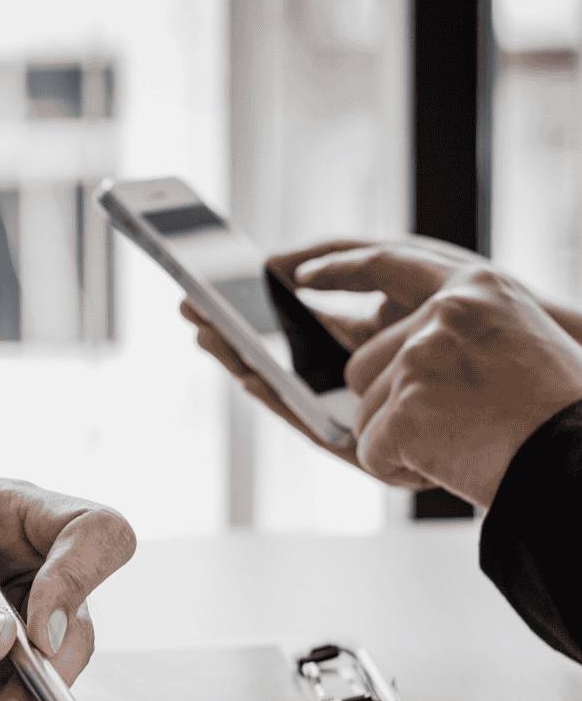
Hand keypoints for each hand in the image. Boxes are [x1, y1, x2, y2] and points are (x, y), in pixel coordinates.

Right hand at [180, 236, 489, 473]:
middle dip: (234, 333)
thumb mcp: (400, 268)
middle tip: (189, 312)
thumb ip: (344, 262)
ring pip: (283, 385)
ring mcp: (351, 405)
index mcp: (362, 335)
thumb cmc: (465, 308)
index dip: (253, 308)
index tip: (213, 291)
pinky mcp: (358, 438)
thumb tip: (285, 268)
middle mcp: (350, 374)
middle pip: (278, 354)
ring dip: (241, 361)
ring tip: (206, 337)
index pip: (292, 323)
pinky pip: (304, 415)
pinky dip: (273, 395)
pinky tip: (247, 372)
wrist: (510, 359)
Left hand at [347, 267, 581, 506]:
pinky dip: (400, 471)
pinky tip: (449, 467)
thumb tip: (372, 362)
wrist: (580, 462)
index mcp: (475, 288)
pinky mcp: (406, 407)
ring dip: (399, 442)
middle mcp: (444, 313)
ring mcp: (421, 358)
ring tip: (464, 446)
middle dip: (389, 406)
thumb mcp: (511, 345)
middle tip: (453, 427)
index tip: (300, 274)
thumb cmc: (553, 417)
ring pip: (363, 412)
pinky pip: (370, 451)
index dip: (339, 269)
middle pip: (360, 365)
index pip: (388, 263)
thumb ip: (450, 337)